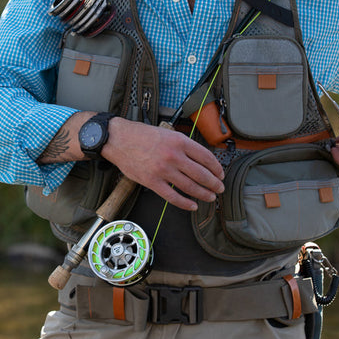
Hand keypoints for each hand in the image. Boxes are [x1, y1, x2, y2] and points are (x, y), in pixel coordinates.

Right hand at [102, 118, 223, 210]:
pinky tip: (192, 205)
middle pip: (201, 174)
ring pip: (190, 187)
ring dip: (204, 194)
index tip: (220, 173)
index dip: (216, 168)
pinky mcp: (152, 182)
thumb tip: (199, 159)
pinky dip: (185, 203)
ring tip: (210, 197)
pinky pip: (173, 197)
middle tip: (220, 188)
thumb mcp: (166, 133)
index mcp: (179, 141)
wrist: (118, 139)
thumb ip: (182, 144)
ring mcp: (163, 170)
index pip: (206, 157)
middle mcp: (174, 156)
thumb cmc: (140, 135)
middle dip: (214, 183)